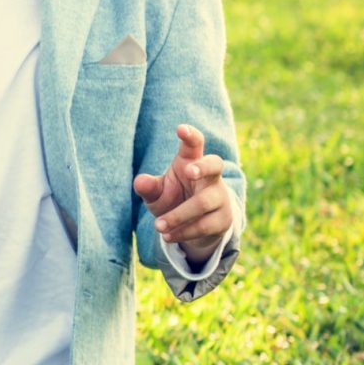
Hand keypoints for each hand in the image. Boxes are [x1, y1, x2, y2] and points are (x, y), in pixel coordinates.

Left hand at [135, 123, 236, 253]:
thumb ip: (149, 187)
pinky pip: (206, 225)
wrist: (195, 225)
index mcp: (191, 162)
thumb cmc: (173, 198)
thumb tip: (140, 182)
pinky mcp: (223, 219)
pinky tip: (168, 236)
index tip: (181, 128)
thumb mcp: (157, 193)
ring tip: (158, 226)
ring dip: (179, 215)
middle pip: (215, 164)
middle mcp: (210, 176)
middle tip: (188, 170)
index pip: (194, 145)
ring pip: (204, 202)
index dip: (190, 136)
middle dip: (203, 167)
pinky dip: (185, 231)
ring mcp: (220, 196)